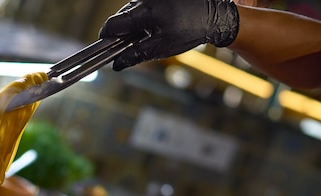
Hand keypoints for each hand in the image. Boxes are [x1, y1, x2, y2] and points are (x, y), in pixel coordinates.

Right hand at [99, 0, 239, 69]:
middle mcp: (144, 0)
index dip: (106, 38)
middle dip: (119, 33)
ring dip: (130, 25)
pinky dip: (140, 17)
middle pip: (120, 17)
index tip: (106, 47)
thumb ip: (136, 55)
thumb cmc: (190, 31)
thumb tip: (116, 65)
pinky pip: (140, 5)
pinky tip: (152, 26)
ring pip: (129, 11)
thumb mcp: (162, 48)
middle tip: (125, 47)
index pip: (112, 25)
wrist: (215, 14)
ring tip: (144, 36)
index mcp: (144, 13)